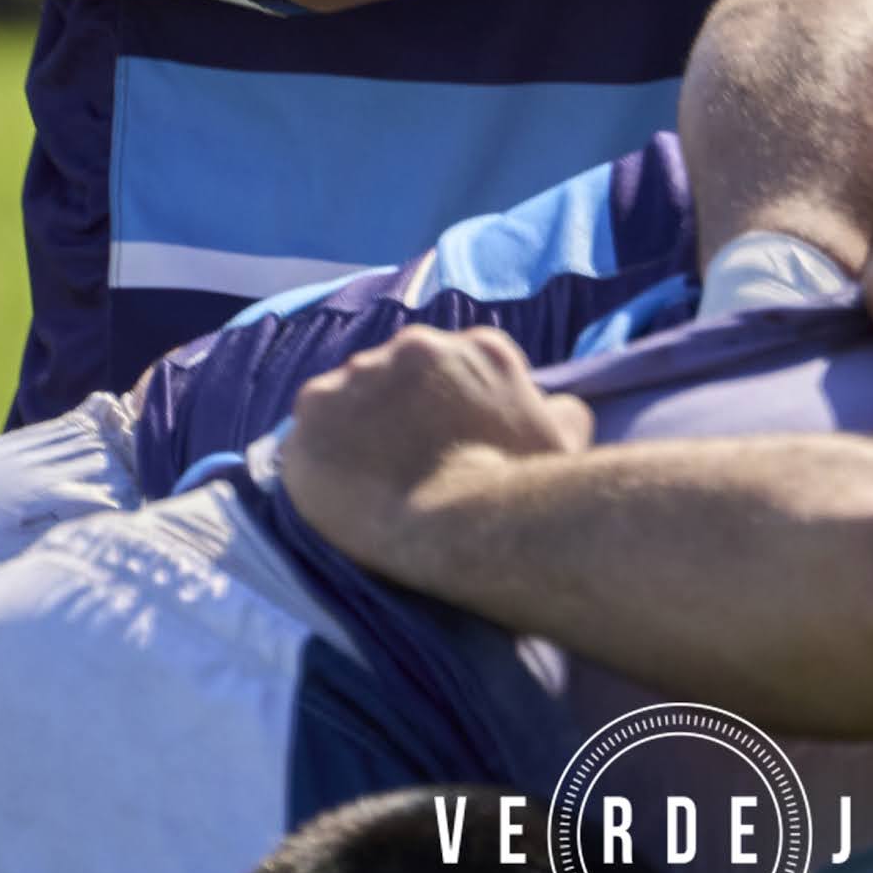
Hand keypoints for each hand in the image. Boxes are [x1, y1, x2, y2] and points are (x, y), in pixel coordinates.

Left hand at [278, 325, 590, 573]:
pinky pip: (307, 431)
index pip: (462, 368)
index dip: (455, 408)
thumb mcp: (565, 440)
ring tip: (368, 482)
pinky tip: (334, 494)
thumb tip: (552, 405)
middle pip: (400, 375)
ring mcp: (359, 375)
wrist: (463, 526)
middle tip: (408, 466)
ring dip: (357, 430)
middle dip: (402, 412)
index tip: (453, 445)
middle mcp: (415, 346)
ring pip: (350, 398)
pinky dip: (318, 457)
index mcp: (478, 348)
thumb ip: (560, 410)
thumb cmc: (522, 489)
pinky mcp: (313, 412)